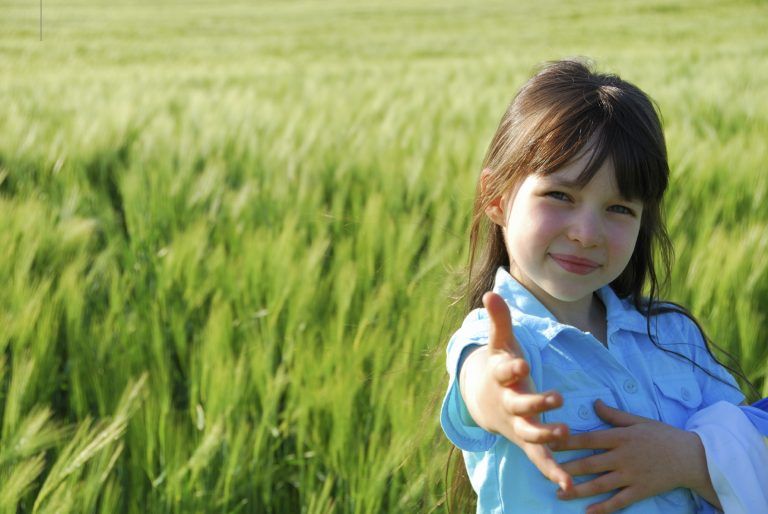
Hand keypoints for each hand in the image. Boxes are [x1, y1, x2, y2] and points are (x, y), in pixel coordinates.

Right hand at [460, 292, 572, 492]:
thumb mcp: (500, 343)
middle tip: (555, 398)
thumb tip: (490, 293)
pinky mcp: (527, 440)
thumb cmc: (500, 366)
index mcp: (501, 377)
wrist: (485, 402)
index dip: (512, 368)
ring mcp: (517, 423)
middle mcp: (508, 402)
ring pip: (530, 433)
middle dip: (535, 403)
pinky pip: (540, 458)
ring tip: (565, 435)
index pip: (505, 371)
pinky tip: (569, 486)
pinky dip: (552, 472)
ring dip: (546, 436)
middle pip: (519, 404)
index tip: (520, 364)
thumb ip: (499, 320)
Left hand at [553, 400, 716, 513]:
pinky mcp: (640, 491)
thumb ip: (614, 415)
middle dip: (567, 468)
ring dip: (578, 489)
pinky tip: (587, 511)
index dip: (568, 442)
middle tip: (547, 471)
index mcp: (621, 437)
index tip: (550, 444)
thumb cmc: (663, 436)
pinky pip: (619, 501)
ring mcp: (631, 476)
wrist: (692, 457)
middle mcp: (623, 457)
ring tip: (559, 493)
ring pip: (600, 484)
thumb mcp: (639, 420)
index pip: (589, 439)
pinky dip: (603, 508)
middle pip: (590, 463)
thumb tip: (594, 402)